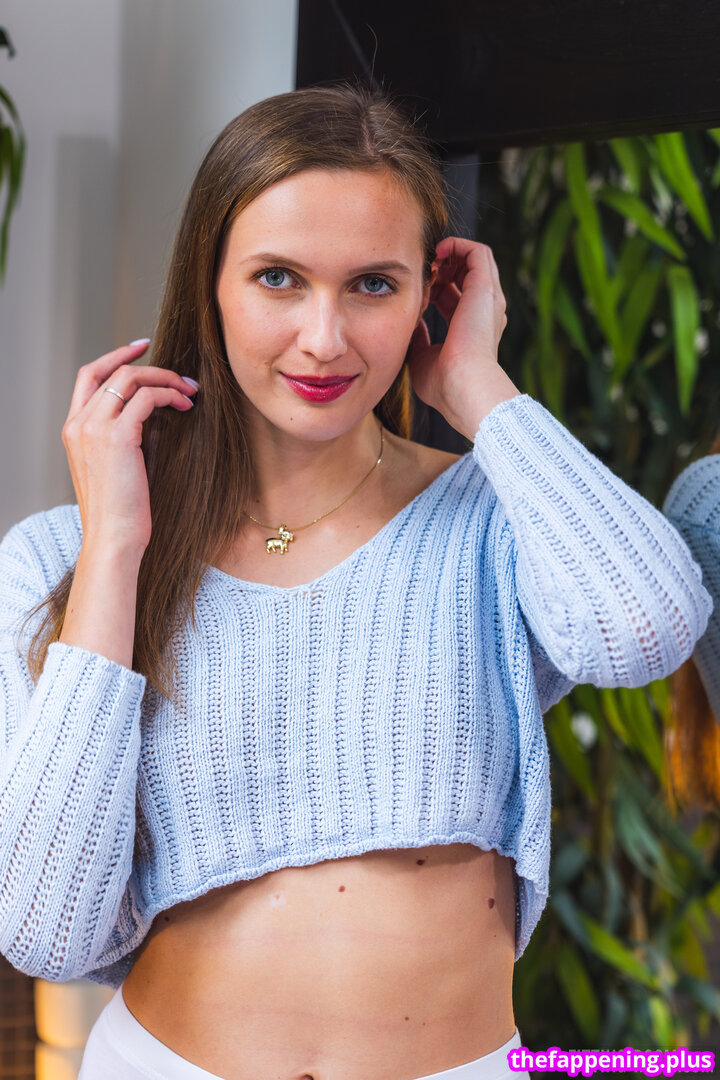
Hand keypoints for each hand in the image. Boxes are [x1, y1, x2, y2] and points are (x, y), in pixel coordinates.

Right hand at [61, 341, 198, 555]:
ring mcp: (94, 428)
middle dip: (149, 365)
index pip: (88, 376)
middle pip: (111, 371)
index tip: (142, 348)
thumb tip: (154, 413)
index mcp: (73, 430)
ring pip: (130, 379)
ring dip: (165, 379)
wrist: (113, 539)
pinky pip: (146, 398)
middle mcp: (78, 424)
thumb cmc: (120, 512)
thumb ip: (123, 437)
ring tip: (189, 392)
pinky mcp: (117, 437)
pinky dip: (169, 395)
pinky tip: (185, 406)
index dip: (115, 357)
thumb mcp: (115, 467)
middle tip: (181, 375)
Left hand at [405, 237, 518, 437]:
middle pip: (466, 276)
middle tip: (422, 272)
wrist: (462, 384)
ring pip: (475, 260)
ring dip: (450, 254)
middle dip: (442, 269)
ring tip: (430, 258)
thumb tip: (413, 324)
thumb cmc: (443, 382)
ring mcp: (488, 299)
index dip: (434, 288)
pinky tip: (438, 252)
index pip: (455, 298)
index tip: (416, 290)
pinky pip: (477, 251)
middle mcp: (484, 312)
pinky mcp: (486, 287)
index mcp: (471, 329)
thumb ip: (419, 338)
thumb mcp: (422, 358)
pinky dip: (458, 245)